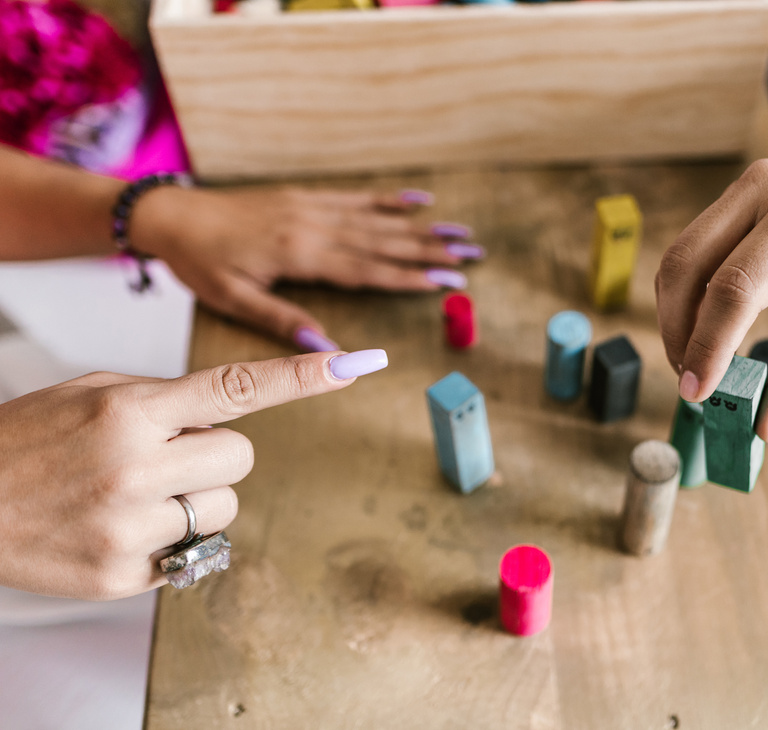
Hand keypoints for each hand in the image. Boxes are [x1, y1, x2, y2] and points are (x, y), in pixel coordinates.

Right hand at [0, 349, 385, 599]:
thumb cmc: (25, 443)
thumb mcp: (90, 395)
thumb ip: (164, 399)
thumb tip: (237, 408)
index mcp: (128, 412)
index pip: (233, 389)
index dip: (299, 378)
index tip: (353, 366)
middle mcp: (134, 468)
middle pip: (242, 455)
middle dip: (213, 452)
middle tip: (160, 455)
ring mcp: (130, 527)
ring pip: (226, 507)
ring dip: (197, 497)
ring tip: (134, 493)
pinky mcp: (125, 575)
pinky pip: (194, 551)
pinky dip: (170, 538)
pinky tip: (119, 527)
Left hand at [130, 185, 480, 348]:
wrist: (171, 214)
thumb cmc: (199, 263)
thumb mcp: (234, 300)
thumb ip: (284, 321)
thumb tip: (328, 350)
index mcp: (299, 254)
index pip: (366, 269)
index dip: (409, 277)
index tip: (447, 283)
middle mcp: (313, 226)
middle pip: (383, 241)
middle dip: (431, 251)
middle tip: (472, 257)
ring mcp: (312, 206)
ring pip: (377, 219)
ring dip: (421, 226)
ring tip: (460, 232)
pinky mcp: (305, 196)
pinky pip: (355, 196)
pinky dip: (389, 199)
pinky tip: (417, 200)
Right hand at [656, 151, 767, 441]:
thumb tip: (766, 423)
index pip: (737, 286)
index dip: (710, 344)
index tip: (698, 392)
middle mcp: (765, 190)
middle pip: (690, 267)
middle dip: (680, 334)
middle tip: (692, 385)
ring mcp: (742, 187)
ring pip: (678, 258)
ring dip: (674, 318)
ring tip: (693, 363)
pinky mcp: (729, 197)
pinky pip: (689, 251)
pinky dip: (685, 298)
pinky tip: (701, 332)